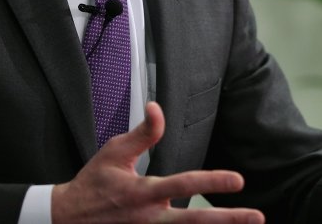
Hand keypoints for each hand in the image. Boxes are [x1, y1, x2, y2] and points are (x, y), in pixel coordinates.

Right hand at [52, 101, 263, 223]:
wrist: (65, 220)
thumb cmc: (92, 184)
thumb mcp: (114, 152)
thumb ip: (143, 133)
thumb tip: (158, 108)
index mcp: (142, 192)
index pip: (184, 183)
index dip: (213, 182)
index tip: (238, 181)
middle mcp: (148, 218)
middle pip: (194, 221)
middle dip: (227, 220)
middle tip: (256, 217)